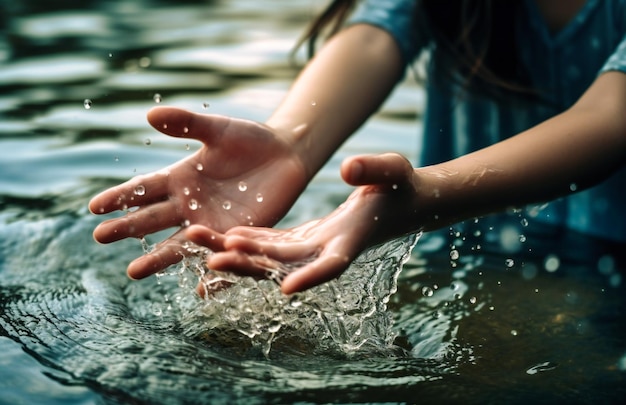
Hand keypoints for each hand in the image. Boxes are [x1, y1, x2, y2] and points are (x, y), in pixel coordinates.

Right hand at [89, 106, 306, 278]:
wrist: (286, 155)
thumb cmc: (250, 139)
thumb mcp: (218, 131)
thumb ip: (187, 124)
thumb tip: (150, 115)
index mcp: (180, 179)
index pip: (144, 189)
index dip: (120, 197)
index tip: (94, 207)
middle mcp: (190, 205)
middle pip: (154, 219)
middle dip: (128, 228)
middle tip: (101, 237)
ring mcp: (212, 223)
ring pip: (181, 244)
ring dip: (159, 258)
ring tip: (134, 272)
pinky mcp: (238, 236)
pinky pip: (220, 257)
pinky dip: (211, 274)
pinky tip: (198, 291)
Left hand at [187, 153, 419, 293]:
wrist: (396, 202)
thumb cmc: (401, 186)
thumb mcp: (394, 171)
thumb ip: (374, 170)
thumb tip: (347, 169)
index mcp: (352, 240)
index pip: (332, 265)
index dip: (311, 277)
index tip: (287, 289)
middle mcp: (326, 251)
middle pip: (285, 265)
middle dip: (250, 264)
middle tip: (213, 259)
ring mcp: (312, 247)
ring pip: (268, 257)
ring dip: (235, 254)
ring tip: (197, 242)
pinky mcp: (302, 239)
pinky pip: (268, 245)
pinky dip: (245, 243)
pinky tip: (216, 237)